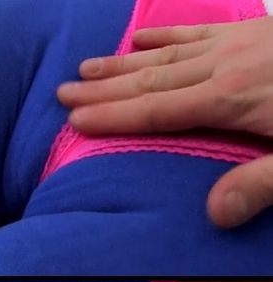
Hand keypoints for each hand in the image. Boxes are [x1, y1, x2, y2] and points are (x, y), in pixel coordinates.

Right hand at [57, 17, 272, 227]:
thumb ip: (262, 183)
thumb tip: (214, 214)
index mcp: (232, 99)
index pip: (157, 110)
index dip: (113, 115)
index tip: (75, 118)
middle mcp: (225, 66)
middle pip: (150, 80)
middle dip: (103, 88)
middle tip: (63, 91)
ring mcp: (237, 44)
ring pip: (165, 54)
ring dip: (122, 63)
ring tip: (87, 66)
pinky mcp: (252, 32)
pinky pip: (196, 32)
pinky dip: (163, 36)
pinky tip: (140, 37)